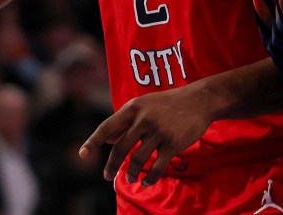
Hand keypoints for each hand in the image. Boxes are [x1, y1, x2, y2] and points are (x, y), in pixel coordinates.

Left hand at [79, 84, 217, 186]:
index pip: (107, 126)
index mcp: (133, 107)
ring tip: (131, 179)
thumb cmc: (169, 103)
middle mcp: (144, 118)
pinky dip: (149, 178)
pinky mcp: (173, 143)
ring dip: (132, 173)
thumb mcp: (145, 104)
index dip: (93, 141)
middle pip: (121, 148)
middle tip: (108, 176)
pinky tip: (146, 182)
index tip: (82, 155)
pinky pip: (157, 167)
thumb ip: (126, 121)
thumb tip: (108, 138)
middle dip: (112, 166)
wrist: (199, 100)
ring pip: (137, 160)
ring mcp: (159, 131)